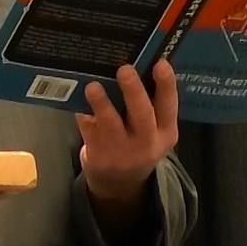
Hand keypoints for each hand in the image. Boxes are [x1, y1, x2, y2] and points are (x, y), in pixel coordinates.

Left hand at [77, 59, 178, 205]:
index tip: (161, 63)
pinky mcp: (98, 153)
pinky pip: (88, 128)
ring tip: (93, 86)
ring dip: (102, 103)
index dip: (167, 85)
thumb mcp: (154, 131)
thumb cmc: (137, 142)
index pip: (169, 107)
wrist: (119, 182)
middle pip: (142, 115)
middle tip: (125, 69)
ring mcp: (121, 150)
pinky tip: (76, 95)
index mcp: (165, 132)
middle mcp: (146, 142)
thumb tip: (138, 63)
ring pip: (111, 124)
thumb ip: (151, 106)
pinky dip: (83, 111)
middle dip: (133, 91)